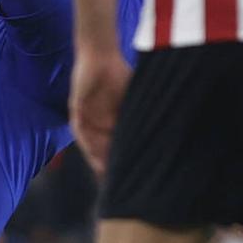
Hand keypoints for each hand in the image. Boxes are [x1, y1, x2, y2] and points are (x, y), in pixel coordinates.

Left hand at [69, 43, 131, 174]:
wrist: (100, 56)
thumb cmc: (119, 75)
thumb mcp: (133, 100)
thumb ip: (140, 114)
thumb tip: (166, 131)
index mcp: (110, 123)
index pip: (115, 147)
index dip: (122, 162)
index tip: (133, 178)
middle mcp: (97, 123)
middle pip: (101, 150)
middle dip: (108, 167)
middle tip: (118, 185)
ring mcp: (85, 117)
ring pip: (90, 143)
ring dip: (96, 157)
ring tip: (105, 173)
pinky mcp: (76, 108)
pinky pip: (79, 128)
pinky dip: (85, 139)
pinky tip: (91, 151)